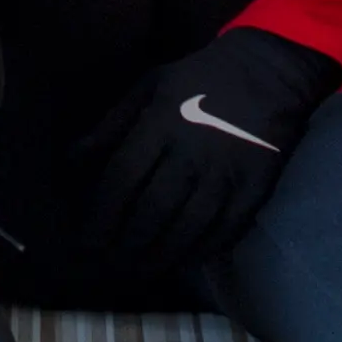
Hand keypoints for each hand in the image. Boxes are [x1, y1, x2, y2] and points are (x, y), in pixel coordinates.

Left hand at [80, 29, 341, 275]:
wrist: (269, 69)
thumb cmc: (199, 79)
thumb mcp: (149, 87)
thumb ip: (112, 125)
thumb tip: (73, 161)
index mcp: (161, 124)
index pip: (123, 179)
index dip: (103, 214)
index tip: (87, 241)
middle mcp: (191, 153)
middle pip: (152, 210)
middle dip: (126, 244)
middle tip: (108, 266)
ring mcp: (225, 173)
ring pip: (187, 227)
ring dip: (159, 255)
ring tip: (138, 272)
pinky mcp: (254, 187)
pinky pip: (225, 230)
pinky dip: (201, 251)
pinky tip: (182, 261)